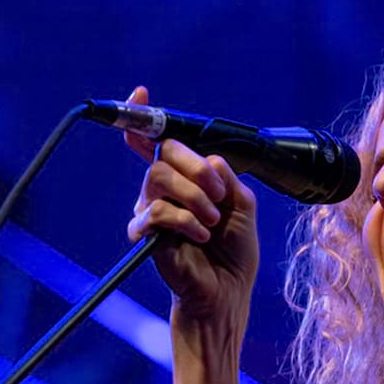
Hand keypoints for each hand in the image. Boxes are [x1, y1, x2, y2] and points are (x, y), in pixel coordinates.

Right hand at [123, 86, 258, 327]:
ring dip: (196, 197)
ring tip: (213, 222)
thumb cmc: (234, 251)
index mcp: (185, 178)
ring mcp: (151, 209)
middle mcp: (162, 189)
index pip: (157, 140)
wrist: (228, 291)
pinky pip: (158, 210)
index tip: (141, 93)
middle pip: (165, 154)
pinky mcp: (145, 233)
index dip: (143, 115)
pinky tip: (201, 236)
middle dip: (198, 170)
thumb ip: (229, 178)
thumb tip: (211, 160)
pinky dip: (186, 221)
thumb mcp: (243, 206)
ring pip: (160, 177)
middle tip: (219, 196)